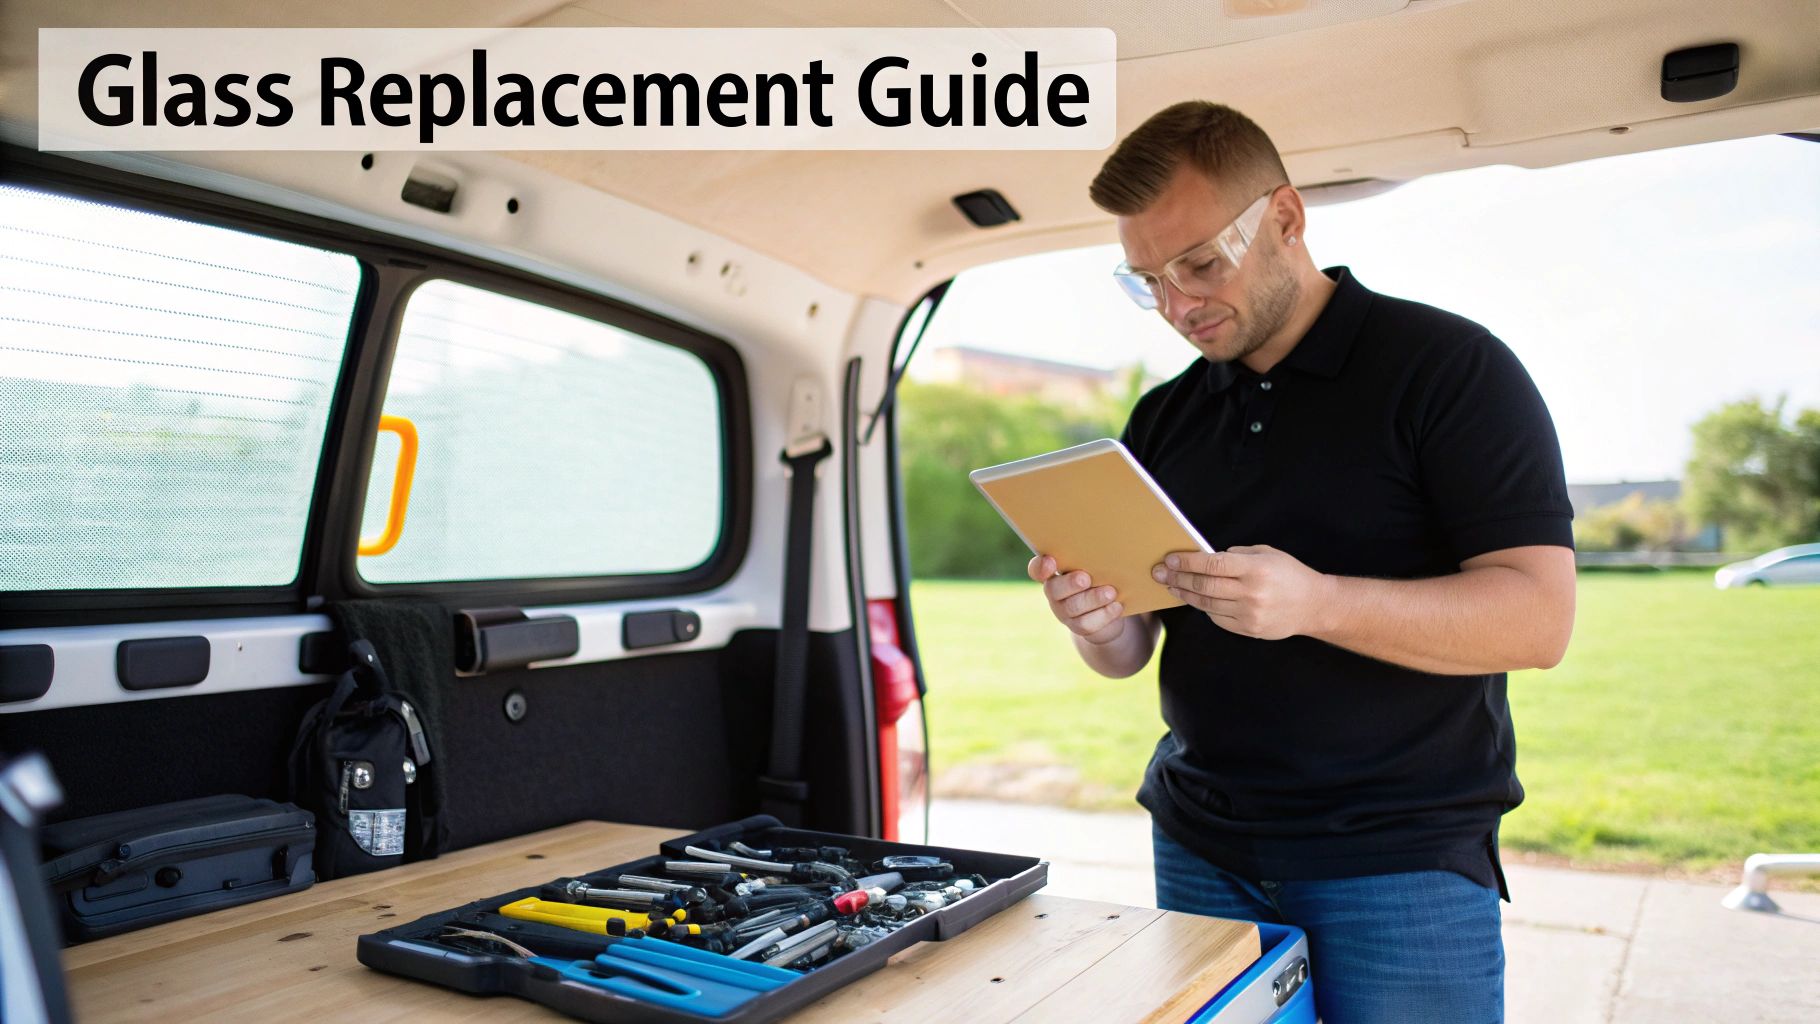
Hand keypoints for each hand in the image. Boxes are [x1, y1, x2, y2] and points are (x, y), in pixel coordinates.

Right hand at [1028, 554, 1125, 644]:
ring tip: (1111, 592)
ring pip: (1073, 608)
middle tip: (1086, 578)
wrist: (1109, 610)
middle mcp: (1055, 593)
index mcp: (1054, 573)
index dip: (1040, 566)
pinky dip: (1104, 615)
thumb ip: (1093, 558)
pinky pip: (1087, 624)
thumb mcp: (1095, 566)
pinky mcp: (1079, 627)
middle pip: (1053, 589)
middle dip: (1070, 583)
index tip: (1051, 561)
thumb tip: (1112, 542)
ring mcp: (1064, 612)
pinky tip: (1117, 606)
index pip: (1037, 569)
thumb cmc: (1101, 578)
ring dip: (1093, 599)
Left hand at [1151, 544, 1334, 639]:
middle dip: (1177, 579)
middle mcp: (1251, 592)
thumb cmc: (1289, 574)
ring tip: (1171, 586)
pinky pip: (1217, 618)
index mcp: (1255, 569)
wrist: (1314, 606)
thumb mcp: (1267, 554)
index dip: (1187, 562)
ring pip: (1206, 604)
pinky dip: (1205, 608)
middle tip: (1160, 573)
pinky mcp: (1248, 629)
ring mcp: (1249, 614)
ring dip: (1185, 594)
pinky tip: (1196, 599)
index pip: (1212, 565)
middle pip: (1204, 586)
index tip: (1170, 560)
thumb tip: (1205, 558)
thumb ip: (1237, 555)